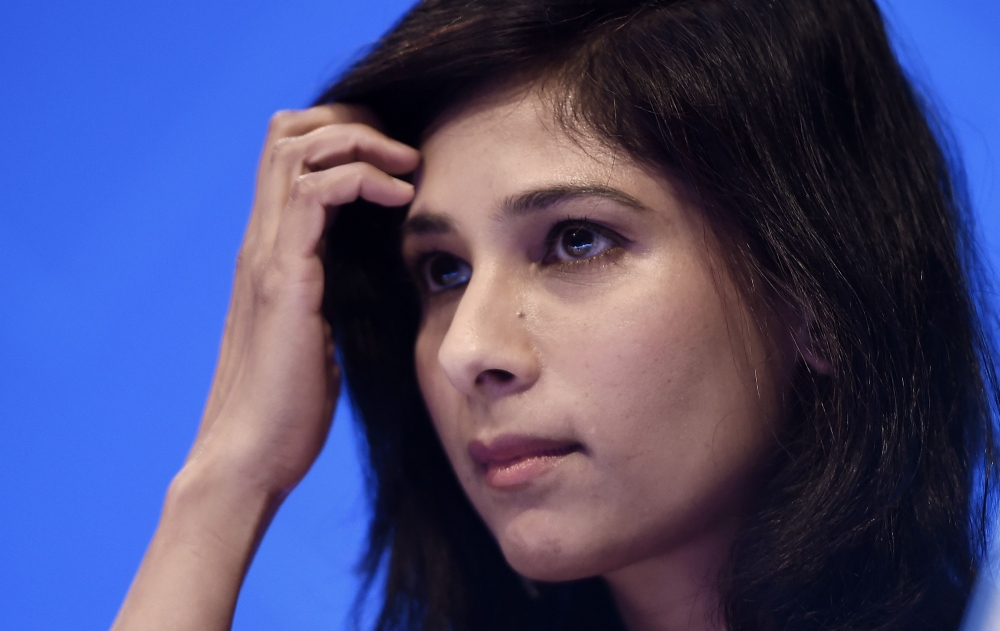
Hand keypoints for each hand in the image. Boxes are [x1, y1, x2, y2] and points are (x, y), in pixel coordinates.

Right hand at [111, 106, 418, 630]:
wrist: (248, 459)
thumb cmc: (288, 408)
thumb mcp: (319, 333)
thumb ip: (334, 294)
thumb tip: (375, 277)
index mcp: (272, 252)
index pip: (290, 154)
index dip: (344, 137)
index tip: (397, 160)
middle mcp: (262, 243)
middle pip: (288, 132)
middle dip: (353, 124)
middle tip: (403, 152)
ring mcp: (267, 257)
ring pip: (298, 149)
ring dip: (362, 143)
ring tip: (409, 169)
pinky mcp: (284, 281)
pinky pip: (315, 195)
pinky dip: (361, 179)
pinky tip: (400, 199)